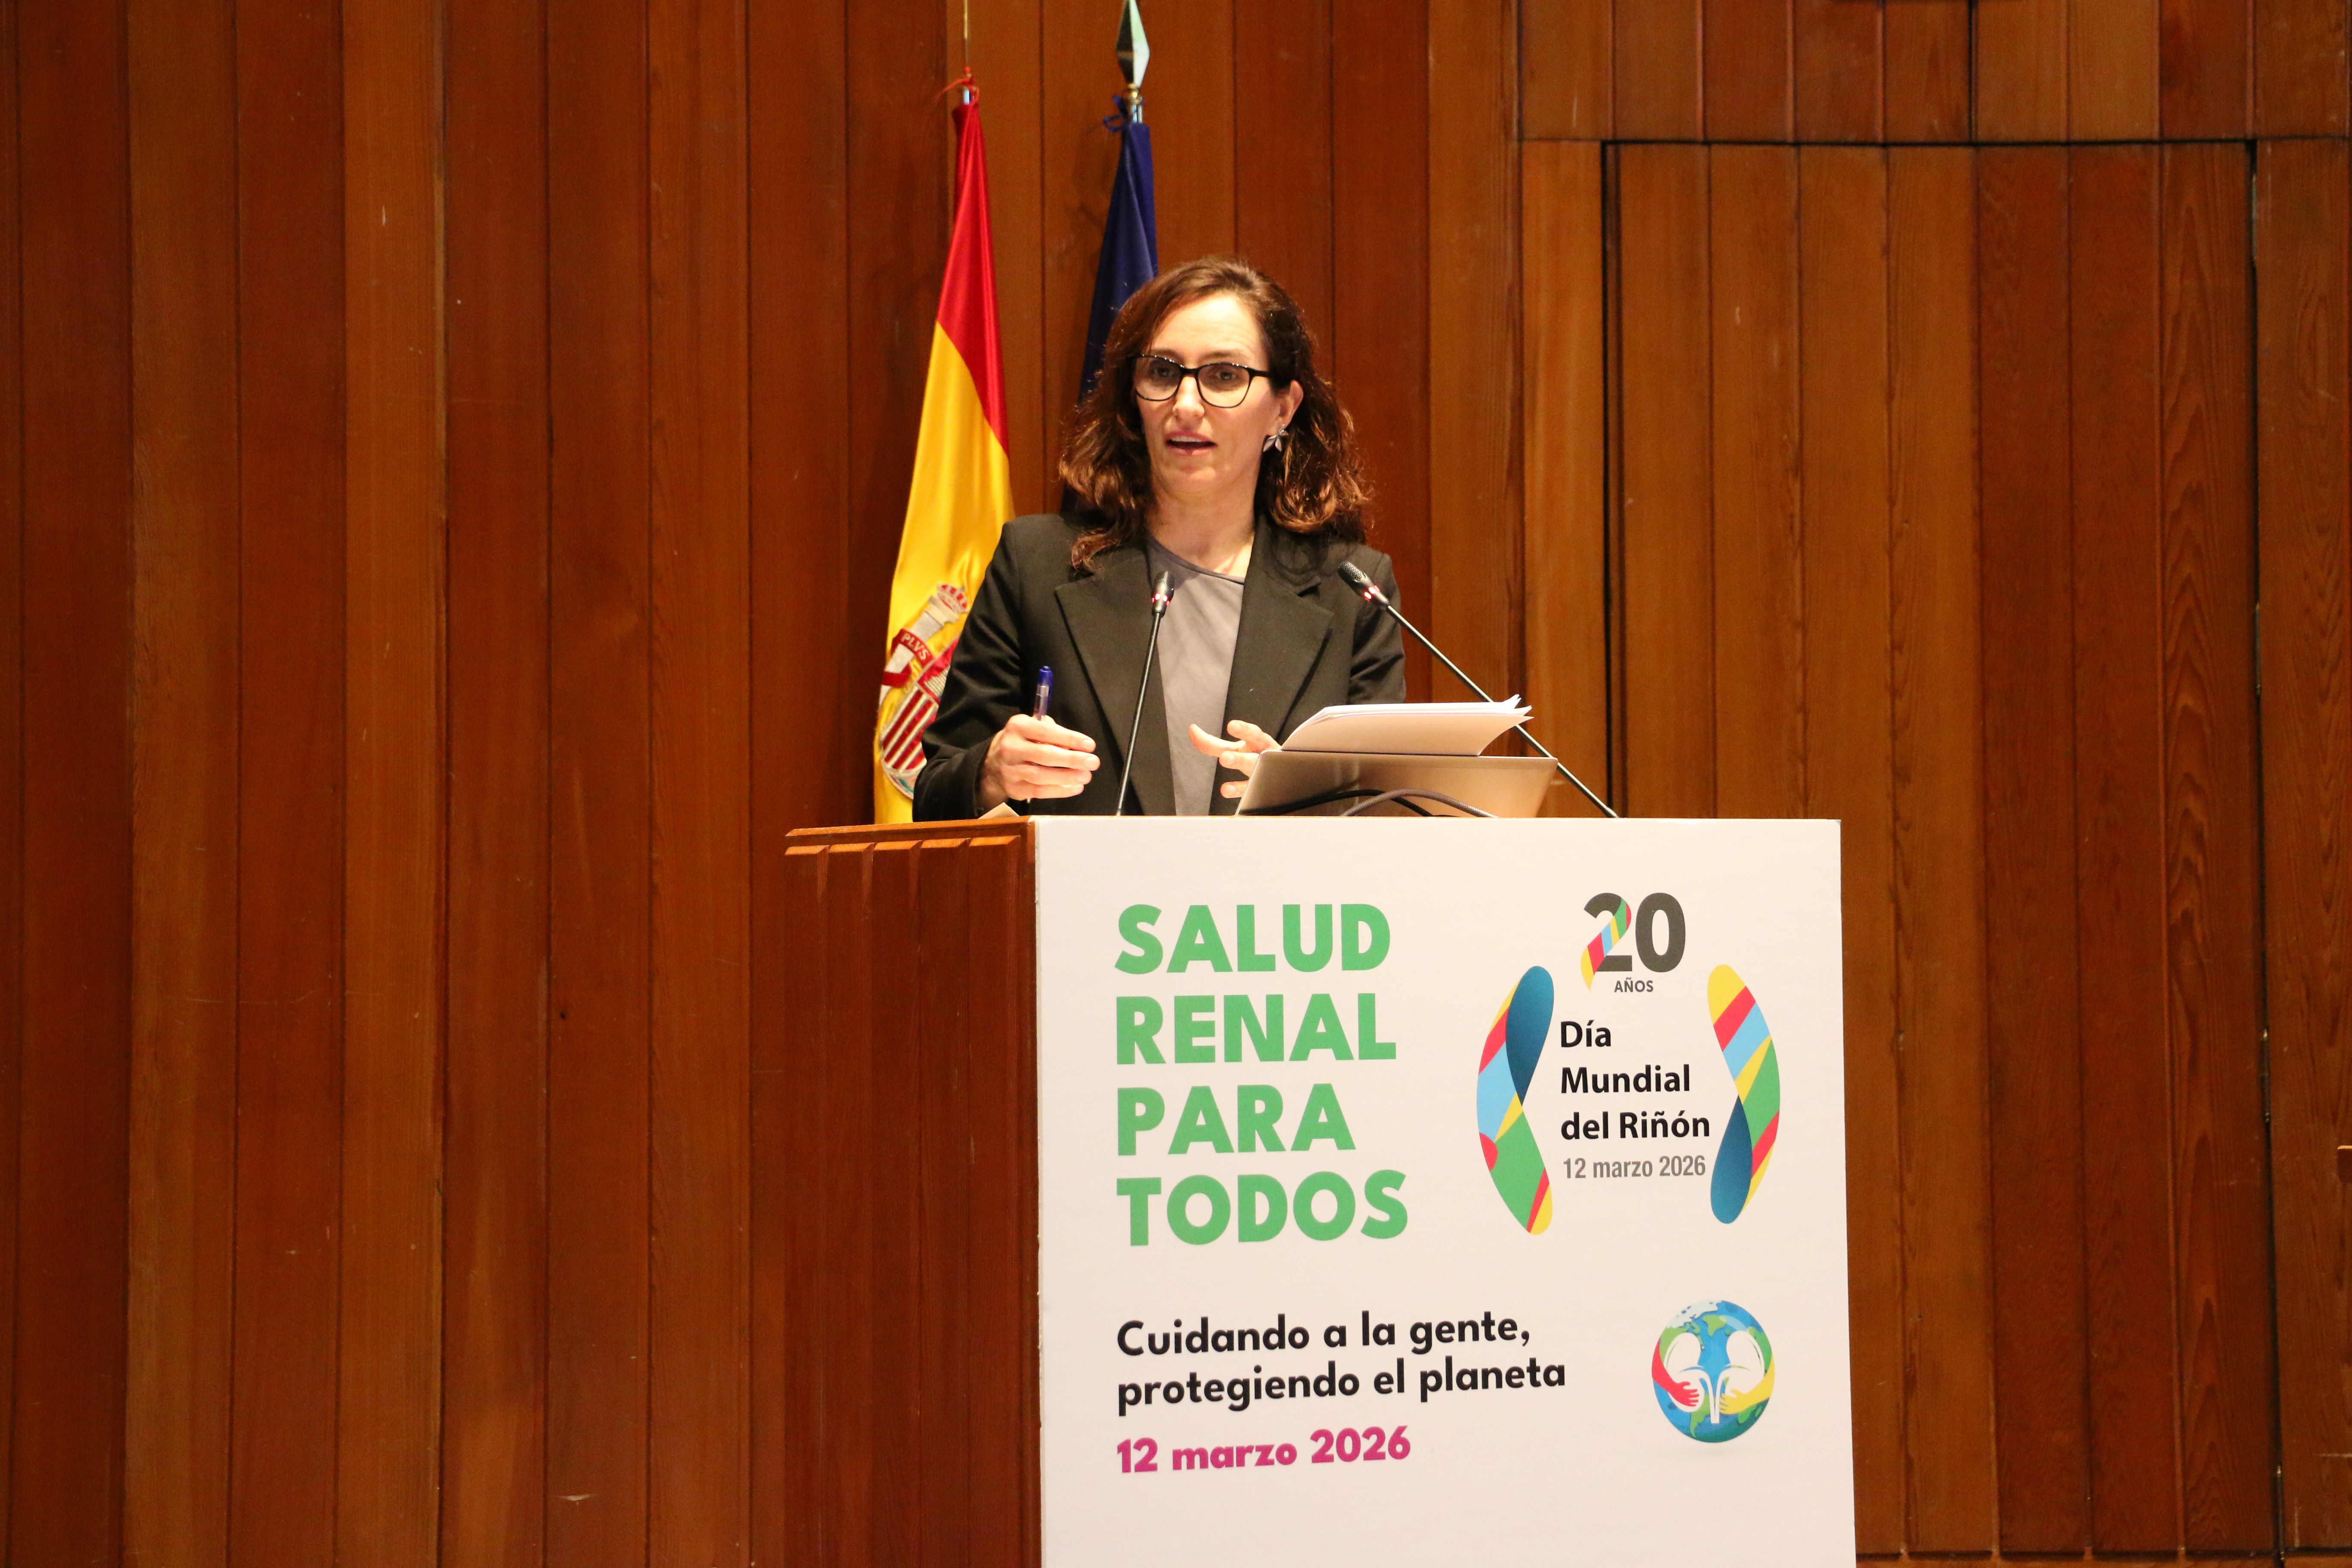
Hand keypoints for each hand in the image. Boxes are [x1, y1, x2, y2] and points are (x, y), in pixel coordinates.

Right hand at [979, 713, 1099, 808]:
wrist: (992, 765)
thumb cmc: (1021, 742)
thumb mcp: (1031, 729)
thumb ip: (1051, 733)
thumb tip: (1075, 746)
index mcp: (1018, 727)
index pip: (1046, 731)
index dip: (1069, 738)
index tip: (1090, 745)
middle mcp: (1011, 747)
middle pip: (1044, 754)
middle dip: (1071, 759)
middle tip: (1092, 762)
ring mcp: (1011, 770)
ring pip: (1041, 775)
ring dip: (1066, 777)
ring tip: (1086, 776)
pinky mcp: (1014, 788)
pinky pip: (1039, 791)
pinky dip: (1059, 791)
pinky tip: (1075, 788)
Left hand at [1189, 720, 1278, 798]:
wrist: (1282, 772)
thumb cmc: (1254, 757)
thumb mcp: (1237, 748)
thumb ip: (1213, 743)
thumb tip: (1193, 731)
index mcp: (1257, 743)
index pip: (1250, 733)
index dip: (1241, 730)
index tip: (1231, 726)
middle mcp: (1260, 755)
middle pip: (1253, 754)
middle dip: (1240, 755)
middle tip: (1226, 756)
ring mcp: (1262, 772)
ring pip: (1254, 768)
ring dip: (1240, 764)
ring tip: (1225, 761)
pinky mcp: (1261, 787)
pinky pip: (1250, 788)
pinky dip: (1237, 789)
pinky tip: (1226, 789)